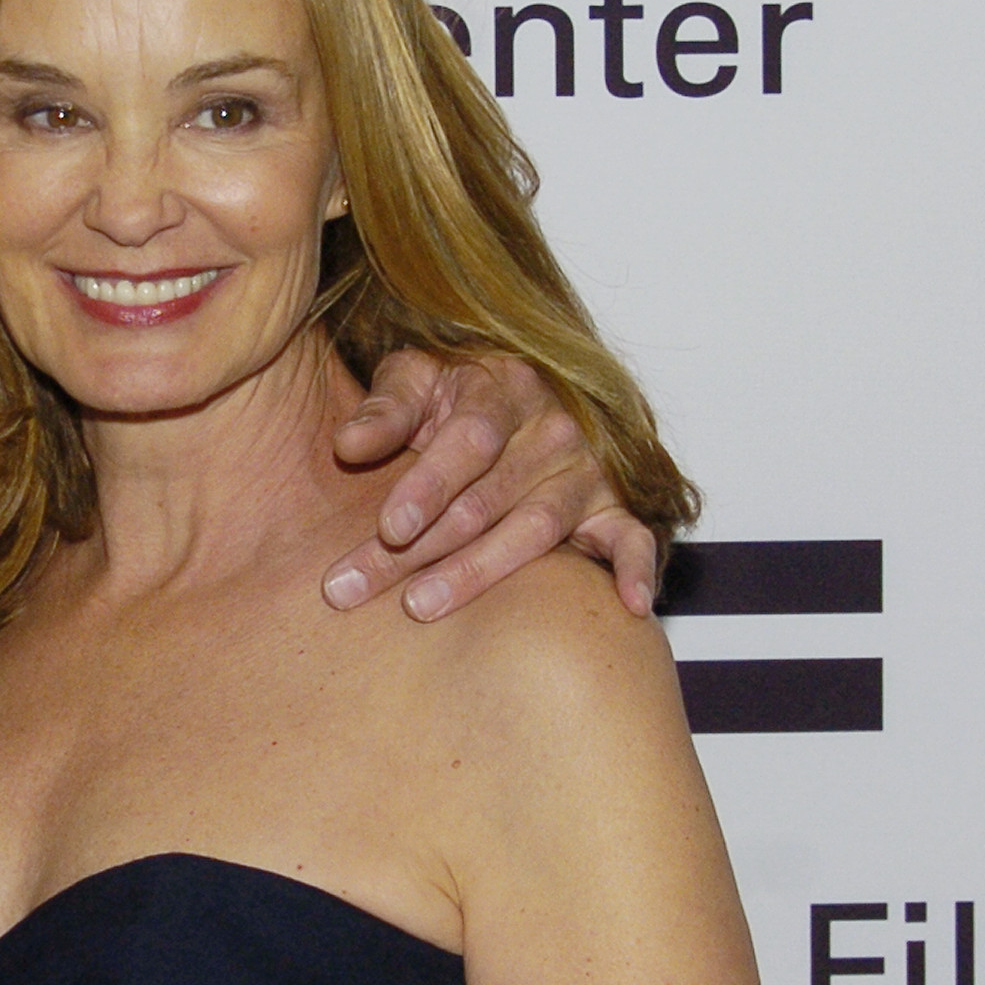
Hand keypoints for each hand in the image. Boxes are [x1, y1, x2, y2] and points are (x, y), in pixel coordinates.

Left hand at [325, 349, 659, 620]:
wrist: (516, 393)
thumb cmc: (452, 392)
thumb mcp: (414, 378)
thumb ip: (383, 409)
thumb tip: (348, 444)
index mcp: (504, 388)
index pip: (469, 441)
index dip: (427, 485)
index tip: (388, 526)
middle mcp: (554, 428)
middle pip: (485, 499)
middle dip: (416, 548)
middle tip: (355, 587)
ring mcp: (586, 471)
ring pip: (535, 528)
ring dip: (478, 571)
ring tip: (420, 605)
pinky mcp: (612, 508)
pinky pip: (633, 539)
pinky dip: (635, 569)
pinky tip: (629, 604)